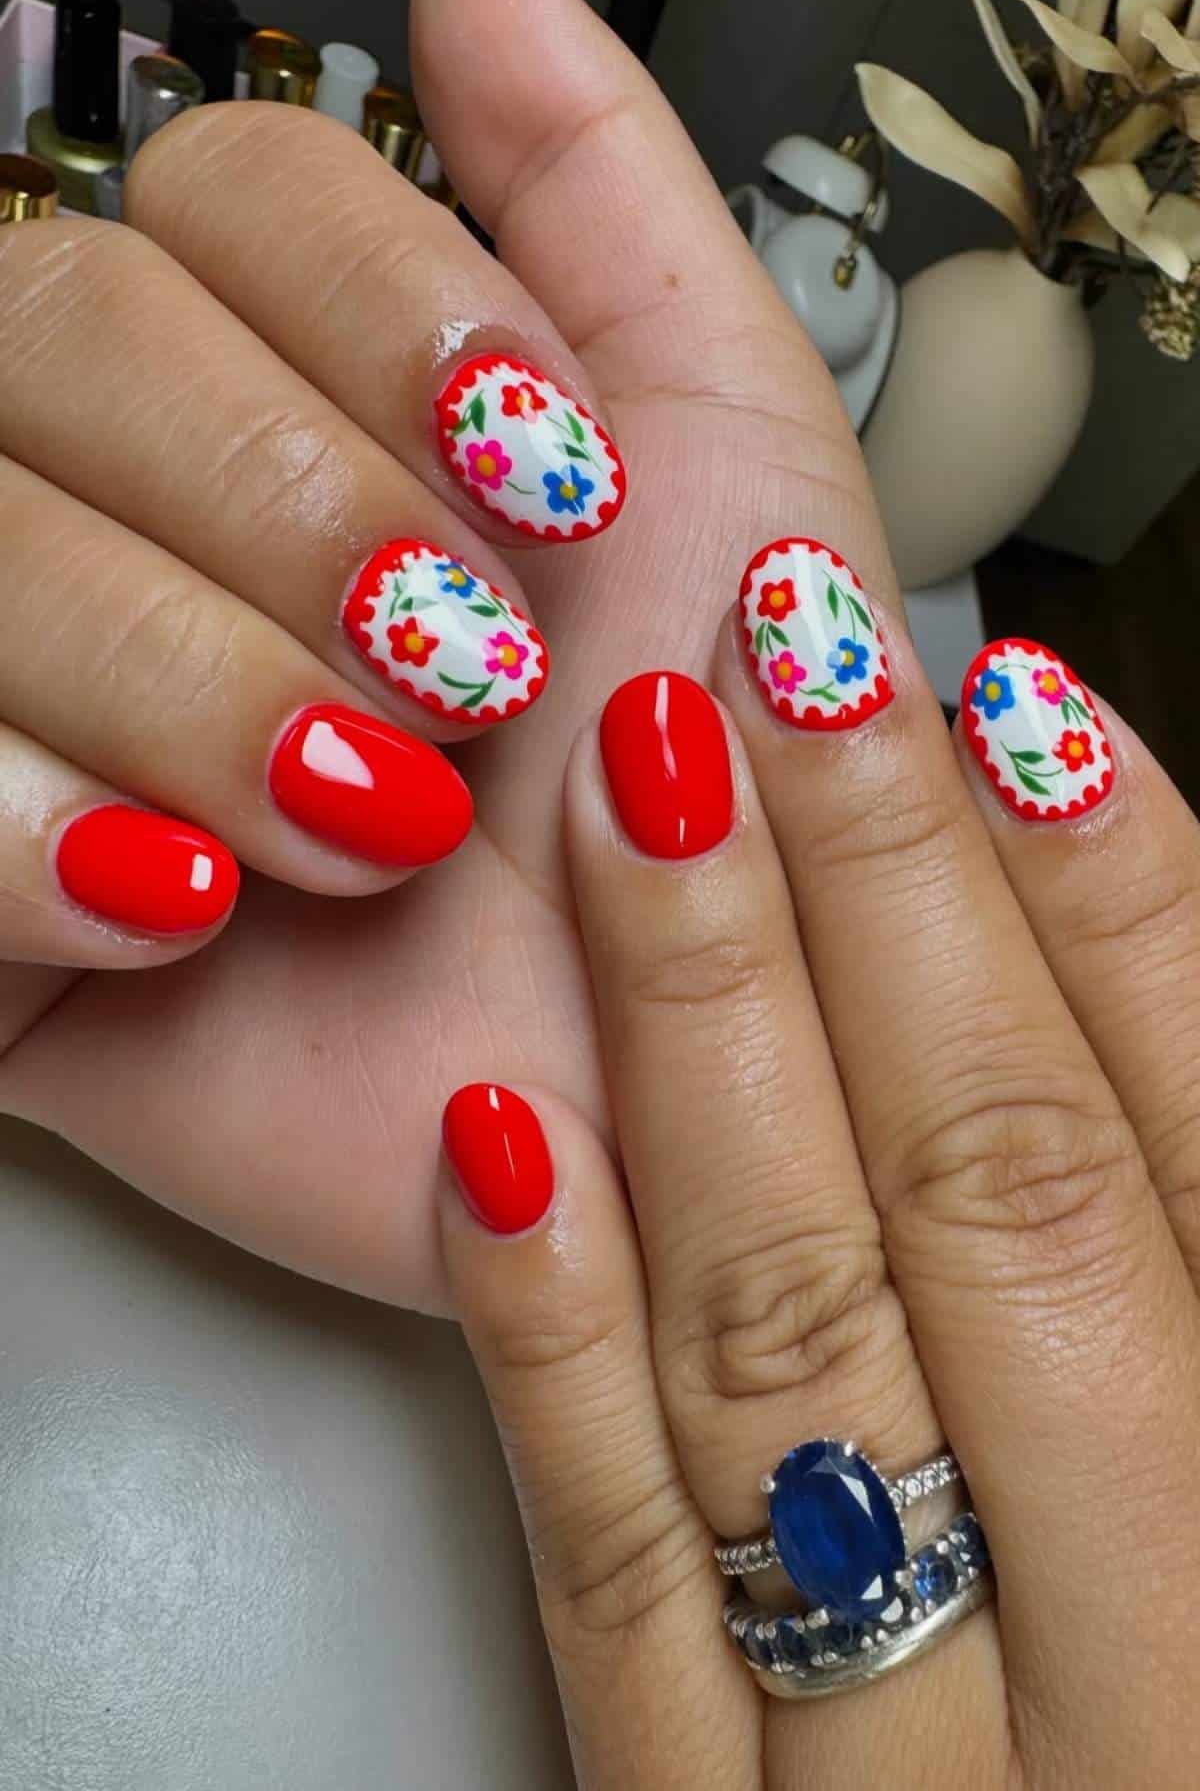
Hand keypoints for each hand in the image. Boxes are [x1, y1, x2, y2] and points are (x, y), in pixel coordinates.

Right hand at [0, 0, 878, 1310]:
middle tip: (458, 679)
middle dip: (281, 506)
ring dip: (180, 677)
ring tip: (368, 822)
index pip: (211, 191)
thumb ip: (603, 202)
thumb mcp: (726, 465)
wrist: (687, 1090)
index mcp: (302, 394)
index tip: (542, 481)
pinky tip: (193, 906)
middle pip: (45, 328)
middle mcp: (142, 512)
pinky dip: (37, 836)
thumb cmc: (736, 794)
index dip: (377, 317)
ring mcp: (41, 694)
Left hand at [439, 630, 1199, 1784]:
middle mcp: (1148, 1665)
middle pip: (1009, 1207)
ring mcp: (919, 1781)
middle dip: (895, 899)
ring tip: (642, 791)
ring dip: (709, 1042)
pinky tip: (496, 1134)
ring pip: (793, 1354)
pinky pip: (627, 1593)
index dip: (1132, 900)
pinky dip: (554, 1347)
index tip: (1016, 694)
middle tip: (792, 652)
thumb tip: (1140, 952)